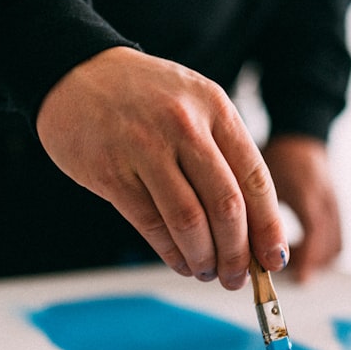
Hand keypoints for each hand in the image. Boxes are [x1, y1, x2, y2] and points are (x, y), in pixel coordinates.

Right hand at [35, 47, 288, 289]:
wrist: (77, 72)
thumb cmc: (145, 99)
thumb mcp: (194, 108)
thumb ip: (223, 157)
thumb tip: (252, 229)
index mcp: (215, 108)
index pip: (255, 179)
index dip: (268, 227)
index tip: (273, 260)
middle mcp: (184, 125)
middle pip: (226, 206)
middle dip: (237, 254)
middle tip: (236, 277)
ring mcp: (144, 147)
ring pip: (189, 221)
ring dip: (203, 258)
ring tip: (207, 272)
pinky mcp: (110, 171)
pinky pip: (151, 224)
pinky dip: (171, 252)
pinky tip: (180, 262)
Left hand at [263, 135, 341, 281]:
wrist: (302, 135)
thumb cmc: (279, 156)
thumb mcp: (260, 179)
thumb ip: (254, 212)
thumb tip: (238, 247)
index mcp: (307, 190)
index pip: (313, 230)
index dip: (304, 257)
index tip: (290, 274)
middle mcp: (327, 199)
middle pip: (328, 245)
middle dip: (306, 264)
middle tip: (277, 267)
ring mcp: (336, 205)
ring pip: (334, 246)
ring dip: (313, 260)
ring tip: (285, 260)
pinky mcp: (338, 210)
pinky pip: (336, 240)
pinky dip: (320, 252)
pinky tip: (297, 249)